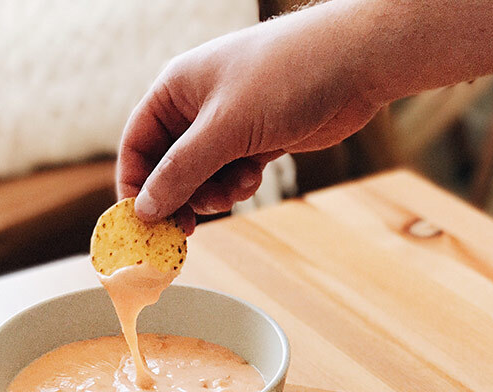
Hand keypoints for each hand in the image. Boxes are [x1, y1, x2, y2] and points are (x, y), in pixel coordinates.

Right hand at [117, 2, 381, 230]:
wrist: (357, 63)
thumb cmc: (286, 75)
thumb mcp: (225, 128)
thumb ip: (181, 171)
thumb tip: (145, 209)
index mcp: (175, 89)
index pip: (136, 144)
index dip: (136, 185)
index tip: (143, 223)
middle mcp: (196, 106)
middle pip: (167, 166)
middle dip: (179, 196)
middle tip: (186, 228)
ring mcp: (228, 123)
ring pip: (201, 176)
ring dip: (213, 193)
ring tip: (237, 189)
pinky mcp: (256, 139)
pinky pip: (230, 174)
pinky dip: (237, 184)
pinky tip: (254, 177)